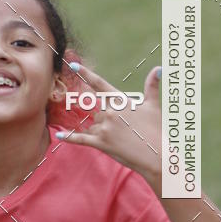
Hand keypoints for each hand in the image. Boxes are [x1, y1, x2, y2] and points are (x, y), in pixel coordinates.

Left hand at [57, 65, 161, 184]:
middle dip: (105, 119)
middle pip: (96, 111)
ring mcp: (104, 128)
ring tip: (120, 139)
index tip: (73, 66)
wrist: (157, 155)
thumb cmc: (157, 129)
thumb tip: (160, 68)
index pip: (99, 84)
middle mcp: (110, 112)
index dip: (85, 74)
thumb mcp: (154, 105)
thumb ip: (152, 85)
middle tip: (123, 129)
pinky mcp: (101, 143)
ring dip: (101, 131)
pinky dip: (70, 137)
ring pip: (93, 125)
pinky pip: (81, 138)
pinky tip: (60, 135)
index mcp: (120, 100)